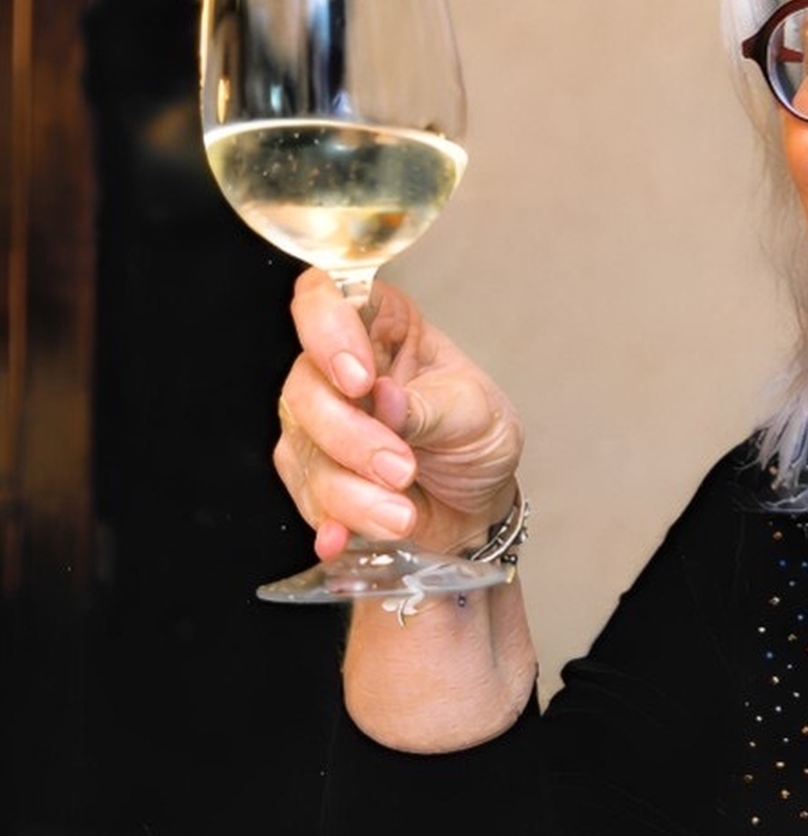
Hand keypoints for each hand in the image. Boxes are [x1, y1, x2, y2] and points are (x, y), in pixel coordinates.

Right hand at [274, 267, 522, 561]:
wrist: (476, 506)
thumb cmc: (478, 438)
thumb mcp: (475, 414)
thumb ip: (430, 406)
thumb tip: (386, 401)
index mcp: (382, 327)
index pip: (324, 297)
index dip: (326, 330)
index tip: (360, 381)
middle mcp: (338, 370)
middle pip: (305, 386)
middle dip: (350, 436)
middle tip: (401, 468)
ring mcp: (319, 424)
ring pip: (302, 448)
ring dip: (349, 489)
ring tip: (401, 514)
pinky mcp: (313, 475)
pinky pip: (304, 495)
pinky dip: (330, 518)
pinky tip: (344, 537)